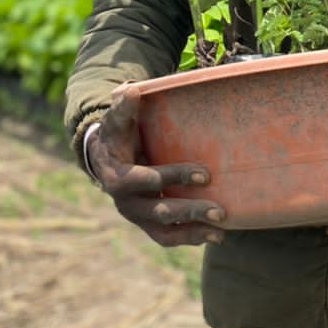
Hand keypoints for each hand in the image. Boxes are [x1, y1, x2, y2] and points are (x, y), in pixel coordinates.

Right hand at [87, 83, 225, 247]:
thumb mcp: (117, 120)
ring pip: (164, 231)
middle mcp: (125, 202)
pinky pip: (167, 237)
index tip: (205, 174)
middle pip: (159, 211)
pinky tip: (214, 235)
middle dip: (190, 210)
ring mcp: (137, 216)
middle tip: (220, 210)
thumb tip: (132, 89)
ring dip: (193, 232)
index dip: (175, 177)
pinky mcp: (147, 224)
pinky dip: (189, 238)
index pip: (147, 180)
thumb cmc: (118, 135)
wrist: (106, 159)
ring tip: (221, 232)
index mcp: (117, 176)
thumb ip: (123, 107)